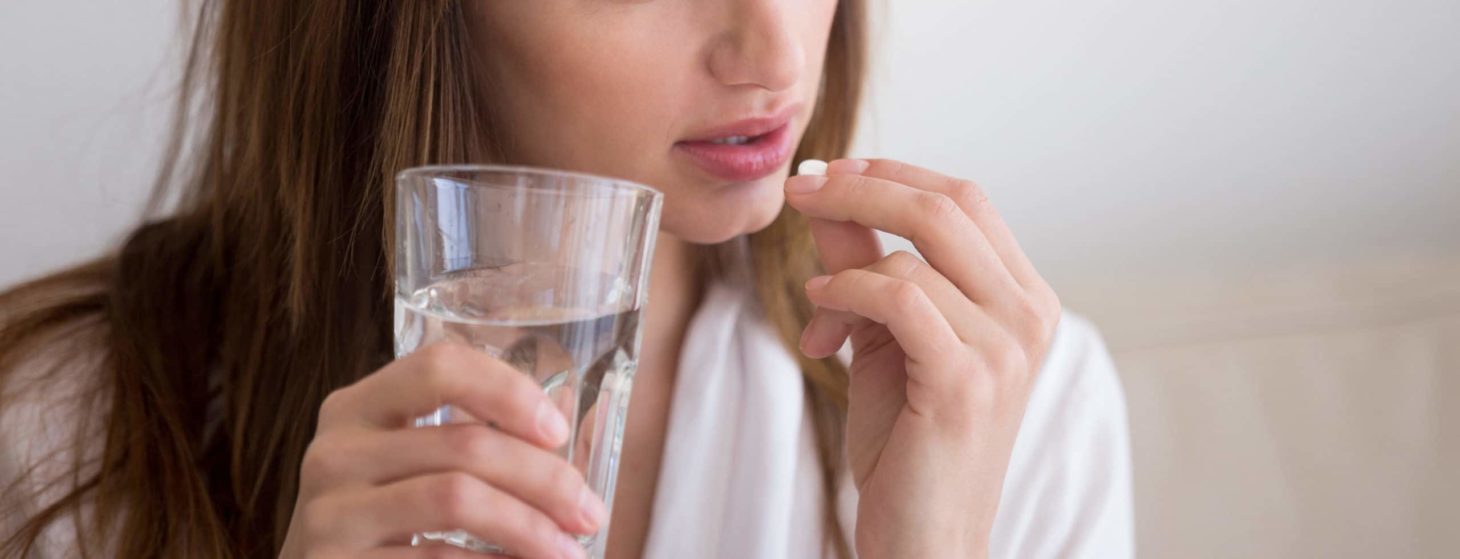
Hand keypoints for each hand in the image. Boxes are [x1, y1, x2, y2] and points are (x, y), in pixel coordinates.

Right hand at [277, 342, 605, 558]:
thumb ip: (466, 439)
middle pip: (465, 443)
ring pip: (457, 498)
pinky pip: (436, 558)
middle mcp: (335, 451)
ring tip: (569, 551)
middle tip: (588, 513)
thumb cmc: (382, 521)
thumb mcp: (406, 467)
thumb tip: (568, 439)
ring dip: (530, 528)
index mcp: (357, 407)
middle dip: (546, 480)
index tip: (558, 432)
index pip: (439, 367)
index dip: (508, 391)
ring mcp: (329, 513)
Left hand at [784, 159, 1061, 557]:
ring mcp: (1005, 347)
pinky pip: (895, 297)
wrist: (924, 536)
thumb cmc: (908, 445)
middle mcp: (1028, 315)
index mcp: (1022, 299)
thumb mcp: (883, 337)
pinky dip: (844, 295)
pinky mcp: (966, 380)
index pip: (966, 199)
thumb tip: (827, 195)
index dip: (893, 173)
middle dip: (861, 186)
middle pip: (946, 205)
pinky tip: (819, 323)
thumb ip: (864, 265)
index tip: (828, 173)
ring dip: (840, 269)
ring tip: (814, 307)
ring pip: (911, 255)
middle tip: (800, 191)